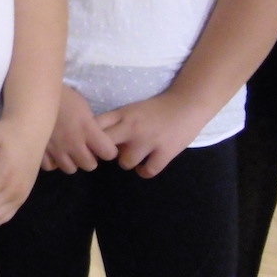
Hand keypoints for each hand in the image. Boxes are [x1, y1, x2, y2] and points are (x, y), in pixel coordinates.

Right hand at [43, 85, 117, 172]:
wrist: (35, 92)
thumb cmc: (62, 96)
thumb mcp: (83, 107)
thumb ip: (90, 127)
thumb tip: (93, 141)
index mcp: (86, 129)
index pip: (108, 153)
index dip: (108, 150)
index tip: (102, 144)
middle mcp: (73, 143)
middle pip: (90, 165)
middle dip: (89, 157)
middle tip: (83, 148)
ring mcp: (55, 149)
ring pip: (70, 169)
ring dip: (71, 161)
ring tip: (67, 150)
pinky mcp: (40, 151)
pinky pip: (50, 166)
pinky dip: (52, 161)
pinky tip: (52, 151)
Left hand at [96, 92, 211, 177]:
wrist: (187, 104)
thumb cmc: (157, 108)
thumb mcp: (131, 109)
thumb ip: (116, 122)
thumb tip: (97, 139)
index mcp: (122, 114)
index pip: (95, 127)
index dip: (89, 138)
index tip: (92, 144)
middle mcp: (132, 128)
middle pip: (105, 147)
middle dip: (105, 153)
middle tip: (112, 153)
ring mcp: (149, 141)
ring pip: (125, 163)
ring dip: (128, 162)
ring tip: (134, 156)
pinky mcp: (165, 152)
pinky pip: (147, 171)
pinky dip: (144, 171)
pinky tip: (146, 165)